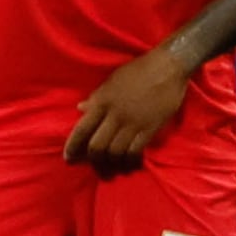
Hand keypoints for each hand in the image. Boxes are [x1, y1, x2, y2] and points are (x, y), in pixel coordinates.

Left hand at [63, 48, 191, 170]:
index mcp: (102, 101)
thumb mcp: (111, 81)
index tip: (68, 158)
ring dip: (112, 164)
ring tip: (112, 168)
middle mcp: (114, 115)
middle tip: (96, 166)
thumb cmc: (138, 71)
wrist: (167, 67)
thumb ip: (96, 98)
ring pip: (115, 152)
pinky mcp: (150, 128)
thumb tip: (80, 109)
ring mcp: (133, 123)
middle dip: (94, 160)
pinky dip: (131, 161)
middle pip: (97, 146)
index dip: (73, 146)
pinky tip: (130, 164)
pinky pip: (136, 151)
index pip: (82, 129)